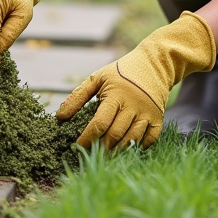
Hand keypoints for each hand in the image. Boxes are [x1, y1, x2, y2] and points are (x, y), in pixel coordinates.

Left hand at [55, 11, 214, 149]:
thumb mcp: (98, 78)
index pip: (99, 123)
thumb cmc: (121, 72)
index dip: (87, 138)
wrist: (154, 63)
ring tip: (107, 154)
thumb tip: (59, 116)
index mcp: (116, 95)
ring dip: (118, 150)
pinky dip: (139, 147)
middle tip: (92, 153)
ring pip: (131, 139)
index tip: (78, 146)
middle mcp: (133, 105)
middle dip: (102, 147)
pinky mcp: (158, 117)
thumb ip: (78, 96)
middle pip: (115, 135)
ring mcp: (147, 112)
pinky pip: (150, 139)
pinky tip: (128, 148)